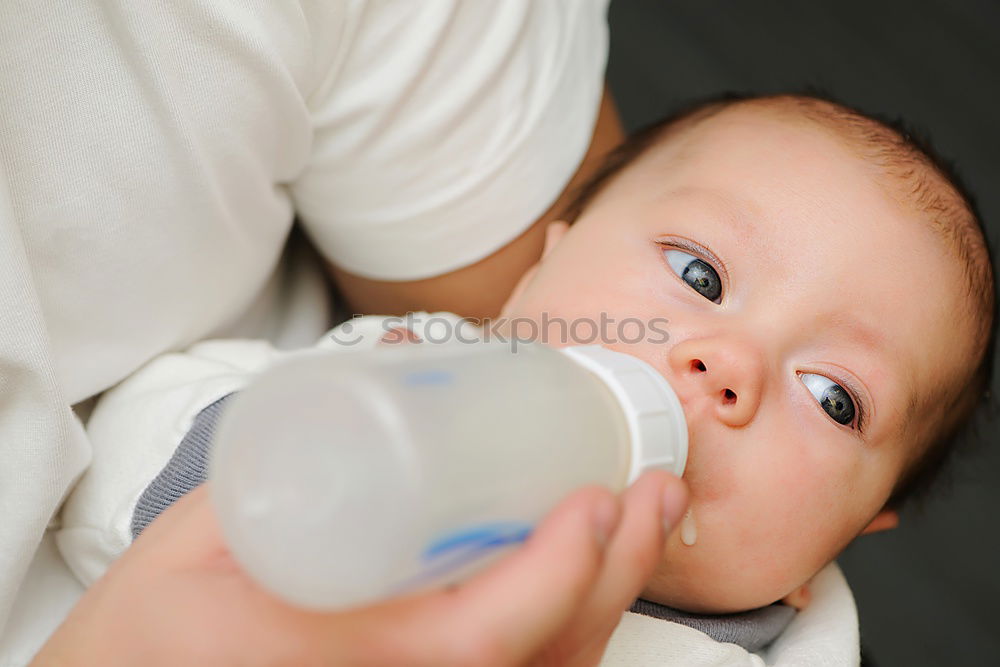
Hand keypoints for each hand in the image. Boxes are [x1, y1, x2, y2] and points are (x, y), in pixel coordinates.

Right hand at [34, 471, 687, 666]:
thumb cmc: (153, 634)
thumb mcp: (202, 536)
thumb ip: (290, 447)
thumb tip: (397, 362)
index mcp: (356, 662)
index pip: (486, 635)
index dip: (560, 571)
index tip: (596, 500)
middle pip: (545, 656)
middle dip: (615, 574)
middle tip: (649, 491)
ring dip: (611, 598)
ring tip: (643, 523)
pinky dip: (575, 631)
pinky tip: (596, 579)